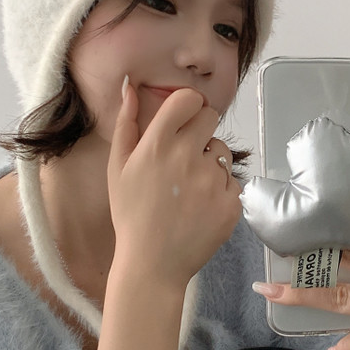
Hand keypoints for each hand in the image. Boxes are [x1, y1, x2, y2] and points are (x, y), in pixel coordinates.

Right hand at [107, 79, 241, 292]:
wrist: (152, 264)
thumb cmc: (131, 214)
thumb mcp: (117, 167)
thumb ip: (126, 123)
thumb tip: (130, 85)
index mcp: (157, 145)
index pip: (188, 99)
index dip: (187, 107)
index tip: (181, 122)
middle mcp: (187, 157)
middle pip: (210, 118)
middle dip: (200, 130)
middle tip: (184, 157)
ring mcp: (212, 181)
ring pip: (222, 151)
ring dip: (210, 162)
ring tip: (189, 188)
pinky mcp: (231, 202)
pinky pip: (232, 181)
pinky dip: (219, 191)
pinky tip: (200, 207)